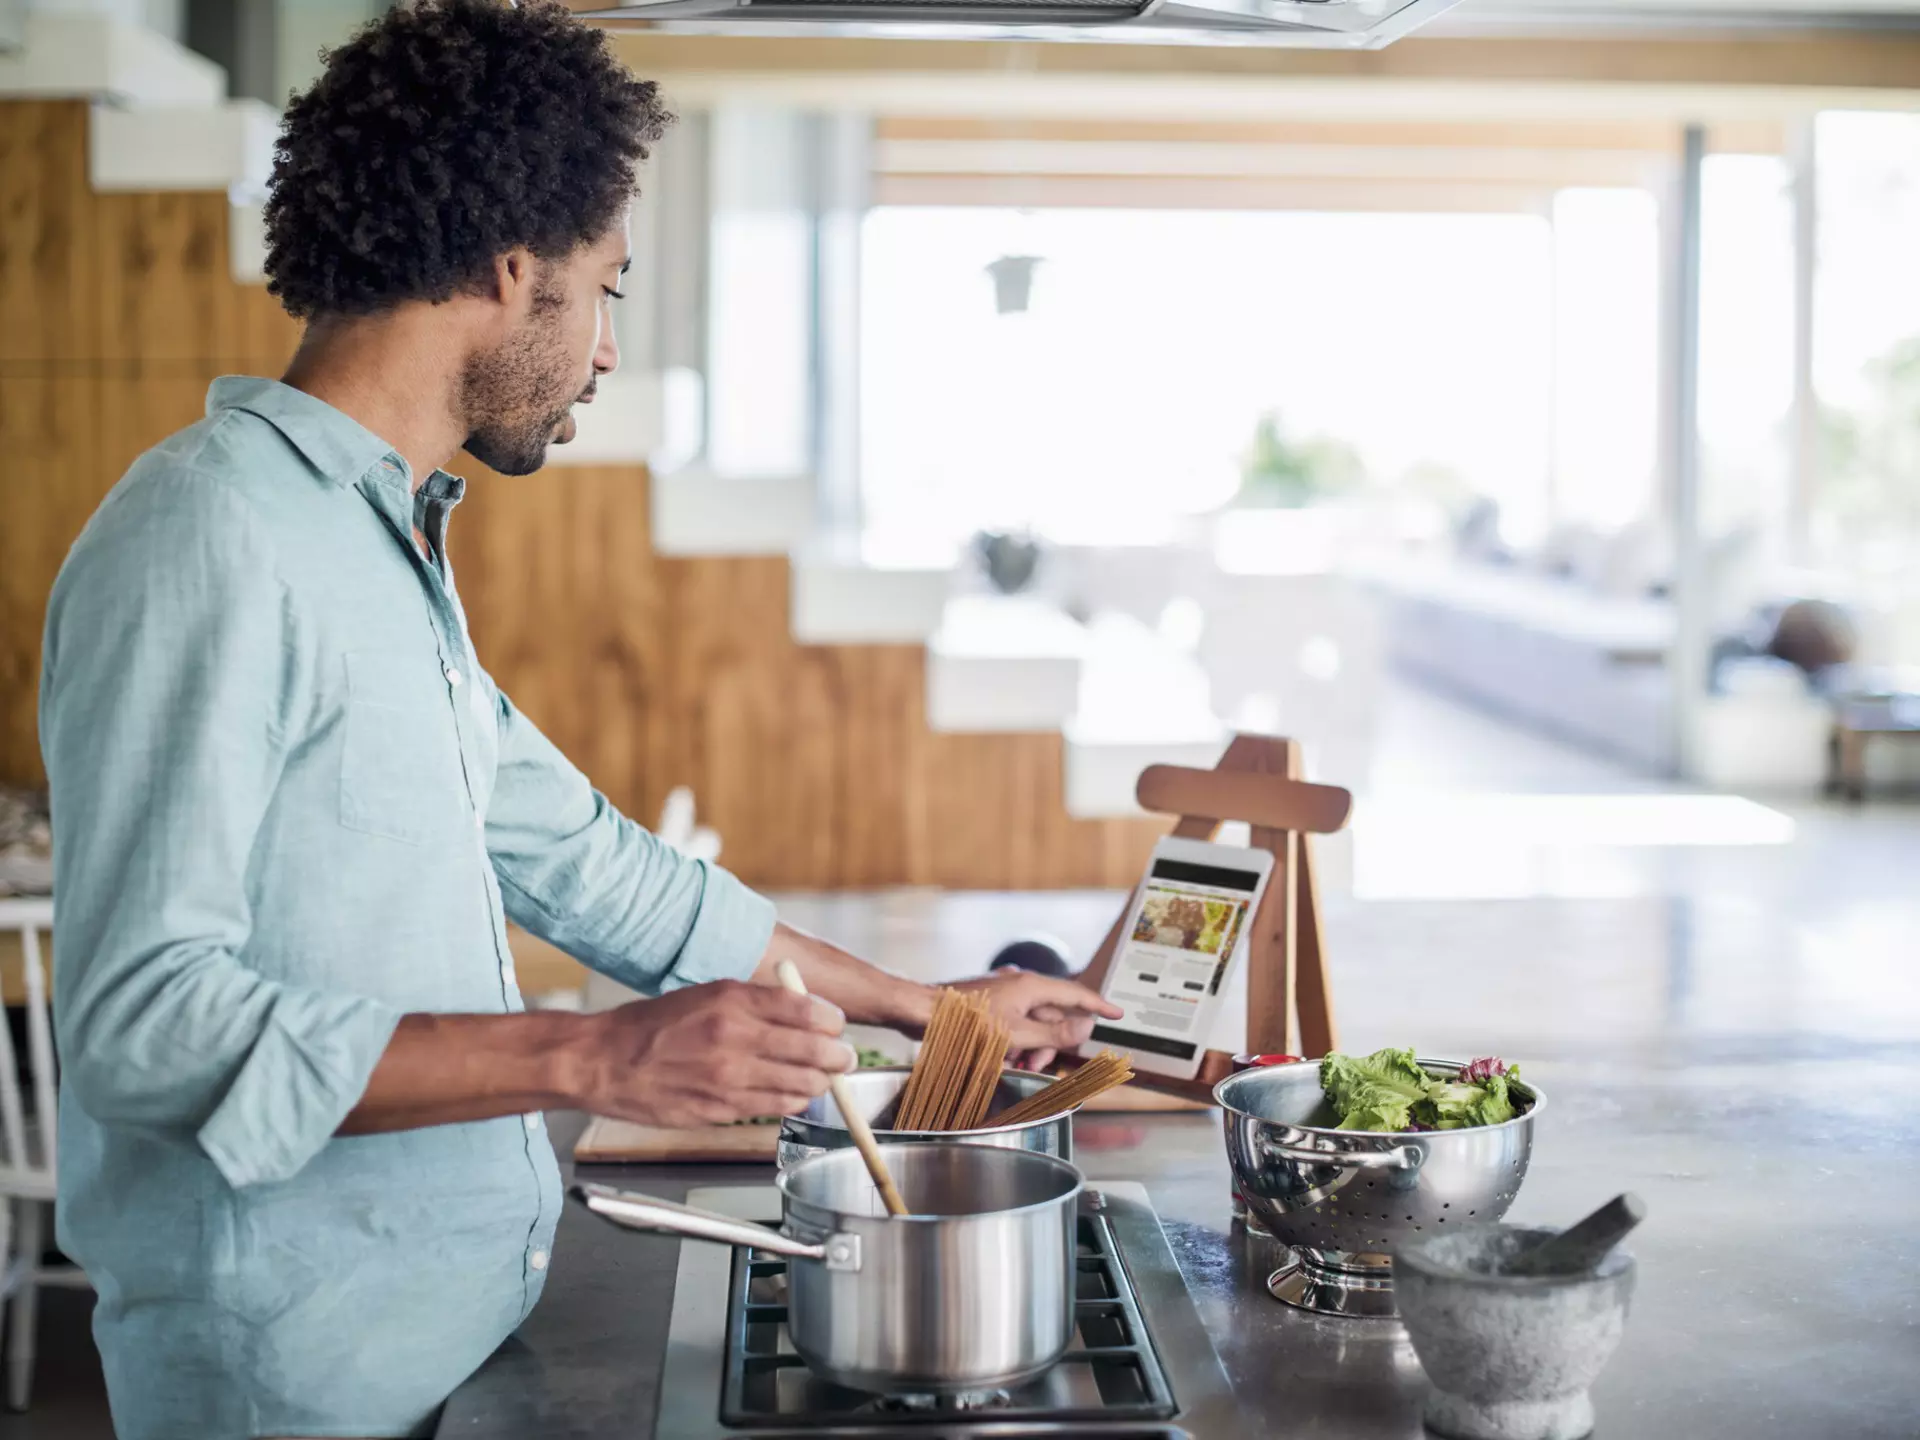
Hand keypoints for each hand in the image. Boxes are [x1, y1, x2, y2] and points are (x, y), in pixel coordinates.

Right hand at [570, 980, 853, 1127]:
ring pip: (802, 1085)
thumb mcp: (707, 994)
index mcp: (733, 1001)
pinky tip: (793, 1094)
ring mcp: (729, 1078)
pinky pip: (774, 1107)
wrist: (604, 1062)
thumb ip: (756, 1002)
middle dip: (839, 1056)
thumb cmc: (654, 1026)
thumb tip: (805, 1012)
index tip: (835, 1025)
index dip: (832, 1021)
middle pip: (814, 1051)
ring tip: (823, 1078)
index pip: (808, 1011)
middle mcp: (735, 1038)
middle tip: (845, 1057)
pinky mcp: (720, 1109)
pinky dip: (792, 1101)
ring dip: (820, 1082)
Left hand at [947, 971, 1122, 1072]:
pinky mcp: (991, 1005)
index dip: (1099, 1005)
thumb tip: (1085, 1028)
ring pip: (1032, 1023)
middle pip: (1053, 1016)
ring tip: (1013, 1065)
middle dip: (1049, 1043)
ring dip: (1029, 1047)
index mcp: (1032, 986)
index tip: (1117, 1013)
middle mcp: (1021, 985)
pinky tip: (1000, 1058)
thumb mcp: (1015, 1033)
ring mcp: (1005, 994)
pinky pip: (1014, 1024)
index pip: (1076, 994)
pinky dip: (1013, 1042)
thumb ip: (1053, 1033)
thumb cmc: (966, 1021)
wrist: (923, 1011)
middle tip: (1037, 1064)